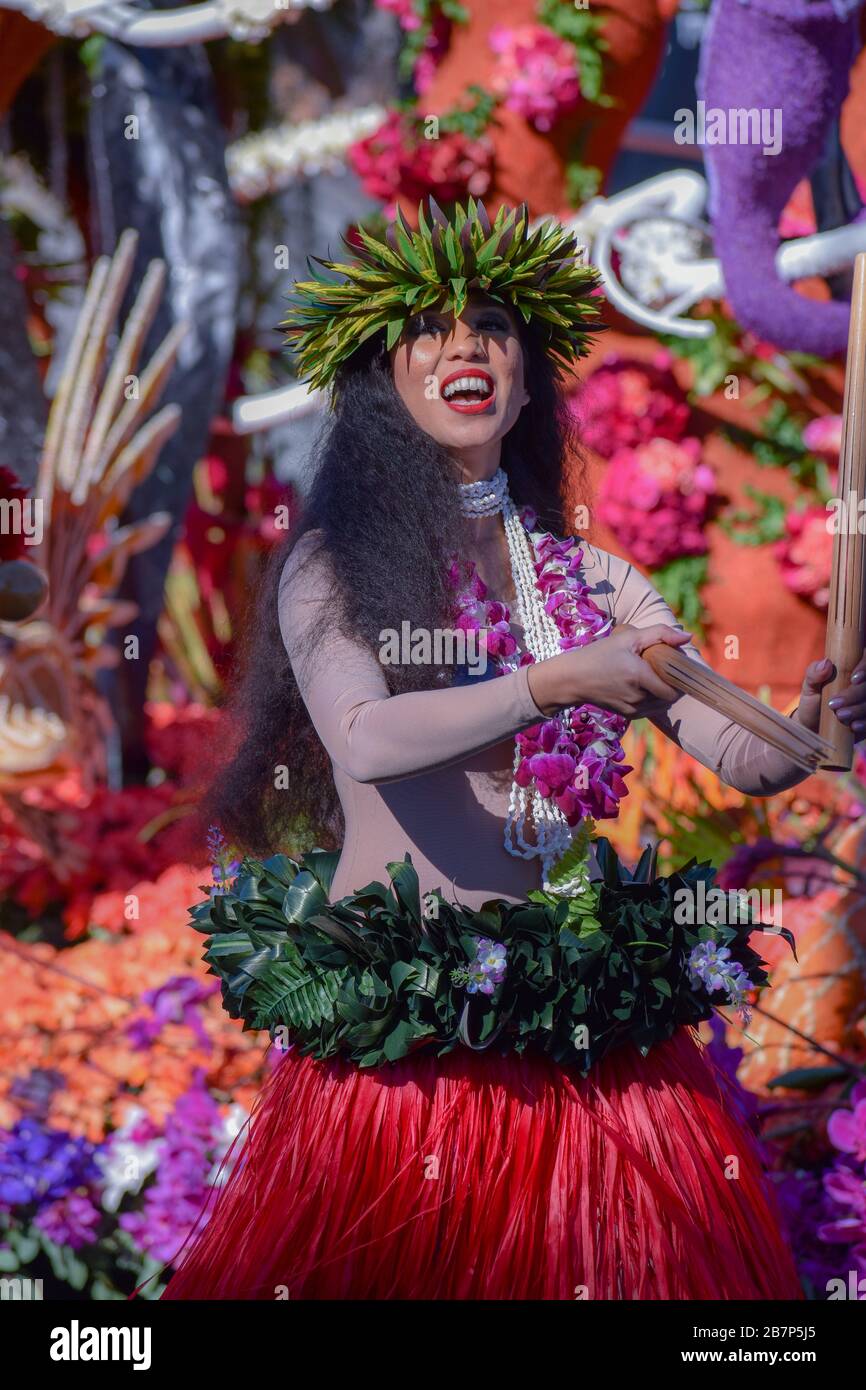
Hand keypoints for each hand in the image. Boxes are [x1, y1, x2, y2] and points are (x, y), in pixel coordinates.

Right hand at [528, 622, 693, 718]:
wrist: (571, 679)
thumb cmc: (598, 654)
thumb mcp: (628, 637)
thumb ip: (660, 634)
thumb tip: (688, 637)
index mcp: (640, 677)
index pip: (676, 688)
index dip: (681, 679)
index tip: (676, 666)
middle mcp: (639, 697)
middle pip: (671, 697)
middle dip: (672, 684)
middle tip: (665, 669)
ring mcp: (633, 709)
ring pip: (662, 705)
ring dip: (663, 693)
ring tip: (653, 676)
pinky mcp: (627, 715)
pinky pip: (650, 709)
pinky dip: (653, 699)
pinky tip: (643, 686)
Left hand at [794, 653, 865, 739]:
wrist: (812, 725)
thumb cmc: (813, 700)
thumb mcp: (809, 686)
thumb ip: (814, 673)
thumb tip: (826, 663)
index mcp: (852, 669)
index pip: (865, 661)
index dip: (864, 668)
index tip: (853, 679)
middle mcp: (863, 685)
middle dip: (854, 694)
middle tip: (833, 704)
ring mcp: (865, 702)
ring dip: (857, 710)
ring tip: (840, 716)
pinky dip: (864, 723)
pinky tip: (854, 726)